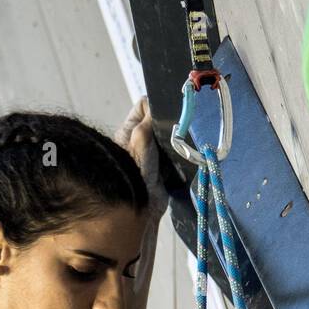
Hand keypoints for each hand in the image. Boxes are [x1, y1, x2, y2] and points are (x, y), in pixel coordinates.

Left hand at [114, 96, 169, 218]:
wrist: (142, 204)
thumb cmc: (134, 171)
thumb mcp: (140, 136)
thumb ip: (149, 117)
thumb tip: (156, 104)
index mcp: (129, 130)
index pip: (144, 106)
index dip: (154, 107)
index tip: (162, 116)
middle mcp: (140, 140)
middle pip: (160, 122)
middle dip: (167, 127)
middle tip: (169, 136)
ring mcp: (153, 155)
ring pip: (170, 138)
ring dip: (174, 144)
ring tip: (174, 151)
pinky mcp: (165, 169)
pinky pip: (176, 156)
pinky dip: (179, 158)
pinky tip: (178, 162)